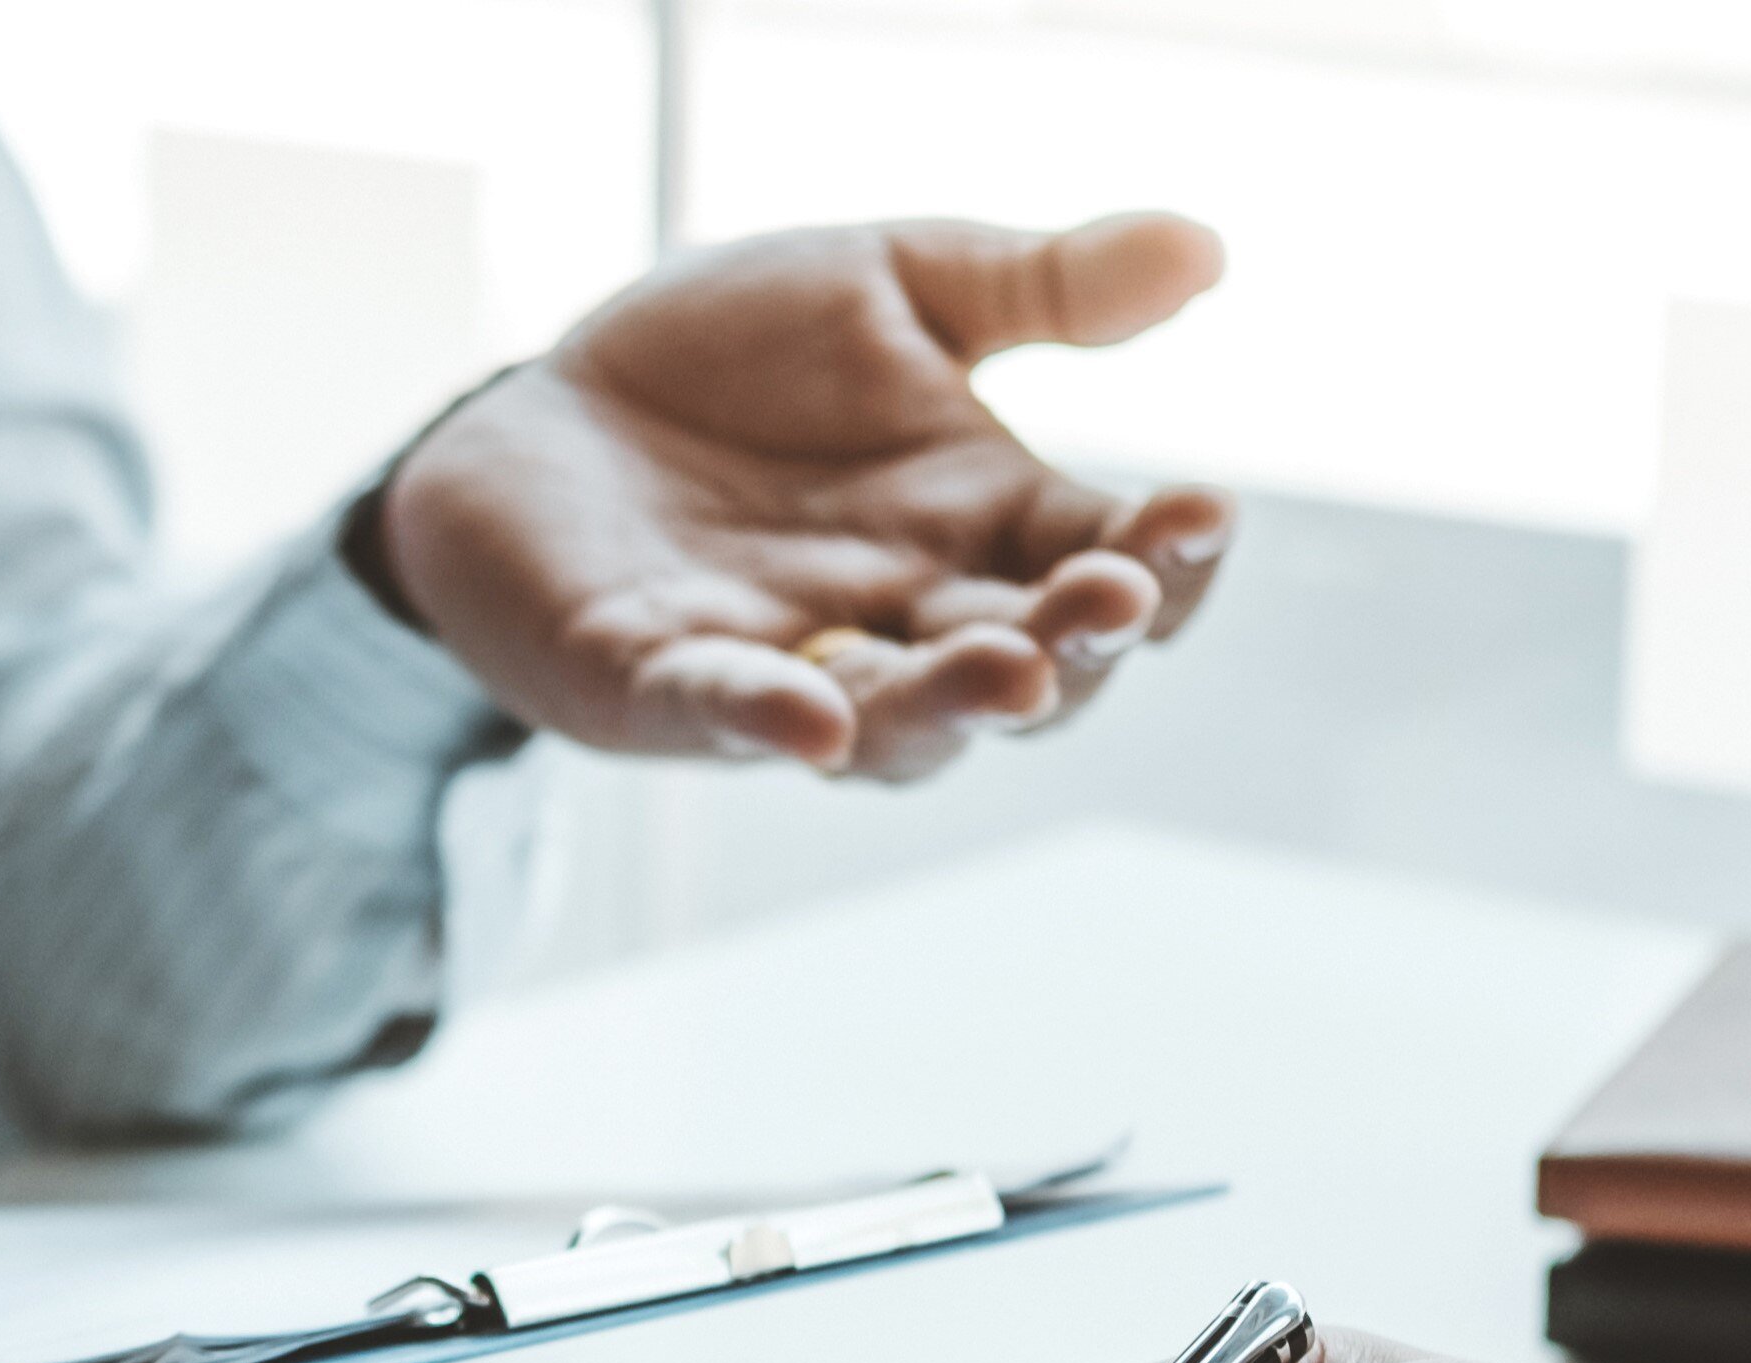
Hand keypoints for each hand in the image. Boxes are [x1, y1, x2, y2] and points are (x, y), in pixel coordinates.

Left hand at [379, 213, 1234, 782]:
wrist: (545, 403)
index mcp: (981, 528)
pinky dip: (772, 716)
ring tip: (1015, 669)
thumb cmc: (734, 364)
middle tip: (1114, 600)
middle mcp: (905, 617)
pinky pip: (724, 713)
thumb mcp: (898, 288)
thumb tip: (1205, 252)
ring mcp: (787, 660)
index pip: (1106, 564)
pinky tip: (814, 716)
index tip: (1199, 512)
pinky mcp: (658, 681)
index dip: (1166, 556)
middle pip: (1029, 671)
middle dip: (1078, 645)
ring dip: (956, 704)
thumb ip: (1040, 287)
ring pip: (896, 724)